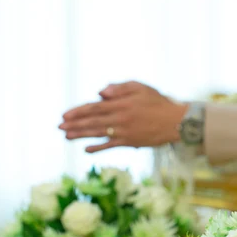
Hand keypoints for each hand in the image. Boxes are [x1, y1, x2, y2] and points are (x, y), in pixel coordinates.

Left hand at [60, 81, 188, 152]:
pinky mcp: (130, 142)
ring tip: (66, 137)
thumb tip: (100, 92)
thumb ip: (120, 88)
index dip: (77, 111)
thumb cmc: (159, 102)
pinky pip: (110, 145)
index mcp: (120, 103)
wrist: (176, 122)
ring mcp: (124, 131)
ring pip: (97, 133)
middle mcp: (119, 118)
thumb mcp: (140, 87)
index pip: (93, 107)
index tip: (64, 115)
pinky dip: (98, 148)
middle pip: (91, 121)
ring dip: (80, 135)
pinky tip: (86, 150)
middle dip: (74, 124)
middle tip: (59, 127)